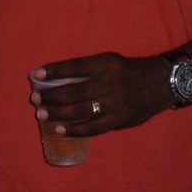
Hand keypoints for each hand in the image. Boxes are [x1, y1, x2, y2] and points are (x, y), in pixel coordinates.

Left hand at [30, 52, 172, 137]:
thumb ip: (88, 70)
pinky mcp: (119, 119)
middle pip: (75, 91)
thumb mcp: (109, 61)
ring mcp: (115, 103)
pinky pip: (93, 128)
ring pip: (81, 111)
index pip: (76, 67)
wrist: (158, 84)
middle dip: (52, 96)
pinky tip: (59, 130)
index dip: (55, 71)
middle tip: (34, 99)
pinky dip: (75, 130)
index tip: (36, 74)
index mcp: (106, 63)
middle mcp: (110, 83)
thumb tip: (57, 81)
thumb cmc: (126, 71)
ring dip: (58, 113)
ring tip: (41, 114)